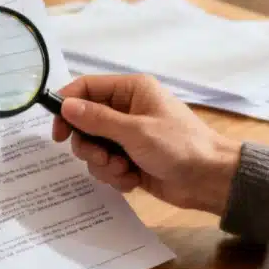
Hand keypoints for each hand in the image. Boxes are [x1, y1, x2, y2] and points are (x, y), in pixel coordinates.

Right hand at [52, 74, 242, 214]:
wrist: (210, 180)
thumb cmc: (179, 146)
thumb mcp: (136, 131)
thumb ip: (98, 119)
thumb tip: (65, 105)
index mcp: (130, 90)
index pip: (85, 89)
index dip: (67, 108)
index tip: (58, 133)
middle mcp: (126, 109)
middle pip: (84, 123)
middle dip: (89, 145)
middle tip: (103, 158)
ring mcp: (128, 136)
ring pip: (93, 148)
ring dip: (103, 164)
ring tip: (124, 170)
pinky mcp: (130, 159)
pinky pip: (106, 166)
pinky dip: (115, 176)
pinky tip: (133, 180)